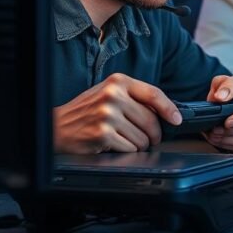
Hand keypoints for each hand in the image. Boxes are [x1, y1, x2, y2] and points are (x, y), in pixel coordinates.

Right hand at [52, 73, 178, 153]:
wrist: (56, 127)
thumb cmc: (85, 111)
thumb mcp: (108, 94)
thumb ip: (133, 97)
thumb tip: (165, 112)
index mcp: (118, 81)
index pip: (154, 94)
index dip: (169, 109)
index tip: (177, 120)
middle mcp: (113, 95)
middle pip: (151, 120)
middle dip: (153, 134)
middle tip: (149, 138)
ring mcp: (107, 114)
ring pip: (142, 137)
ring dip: (138, 144)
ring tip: (122, 139)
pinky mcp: (102, 134)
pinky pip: (130, 148)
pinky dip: (126, 151)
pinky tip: (113, 144)